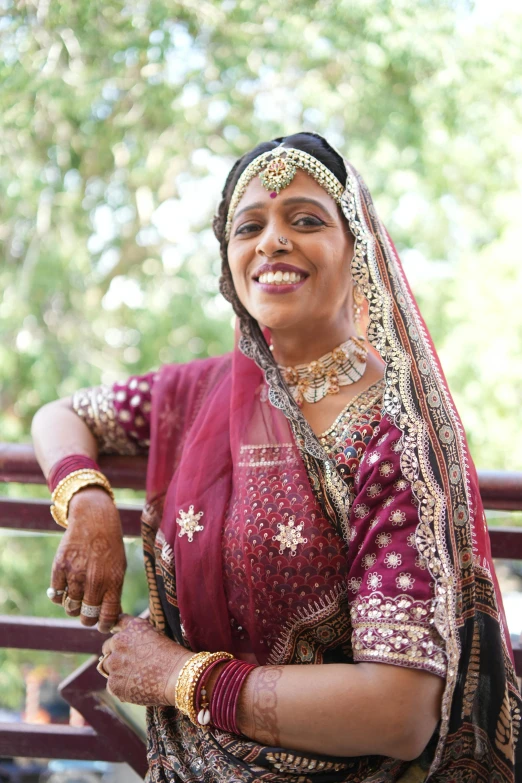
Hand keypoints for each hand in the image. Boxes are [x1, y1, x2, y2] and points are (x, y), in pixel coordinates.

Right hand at [49, 487, 126, 632]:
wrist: (94, 520)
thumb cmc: (109, 547)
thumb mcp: (119, 567)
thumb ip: (114, 592)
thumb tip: (110, 617)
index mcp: (113, 582)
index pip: (107, 617)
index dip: (104, 625)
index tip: (101, 625)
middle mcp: (94, 581)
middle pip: (86, 616)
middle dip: (87, 618)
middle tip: (88, 611)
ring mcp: (75, 575)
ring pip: (70, 608)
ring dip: (73, 607)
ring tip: (78, 597)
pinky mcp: (59, 568)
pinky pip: (56, 595)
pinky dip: (60, 596)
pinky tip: (66, 587)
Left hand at [99, 614, 190, 704]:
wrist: (178, 677)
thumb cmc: (172, 657)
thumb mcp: (156, 636)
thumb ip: (136, 637)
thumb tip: (121, 643)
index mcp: (131, 627)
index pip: (117, 623)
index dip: (120, 633)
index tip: (121, 640)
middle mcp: (118, 641)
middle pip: (107, 647)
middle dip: (116, 654)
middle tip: (132, 665)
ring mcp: (114, 663)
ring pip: (107, 667)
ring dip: (117, 670)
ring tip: (136, 677)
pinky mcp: (113, 683)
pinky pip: (112, 684)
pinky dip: (121, 687)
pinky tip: (138, 687)